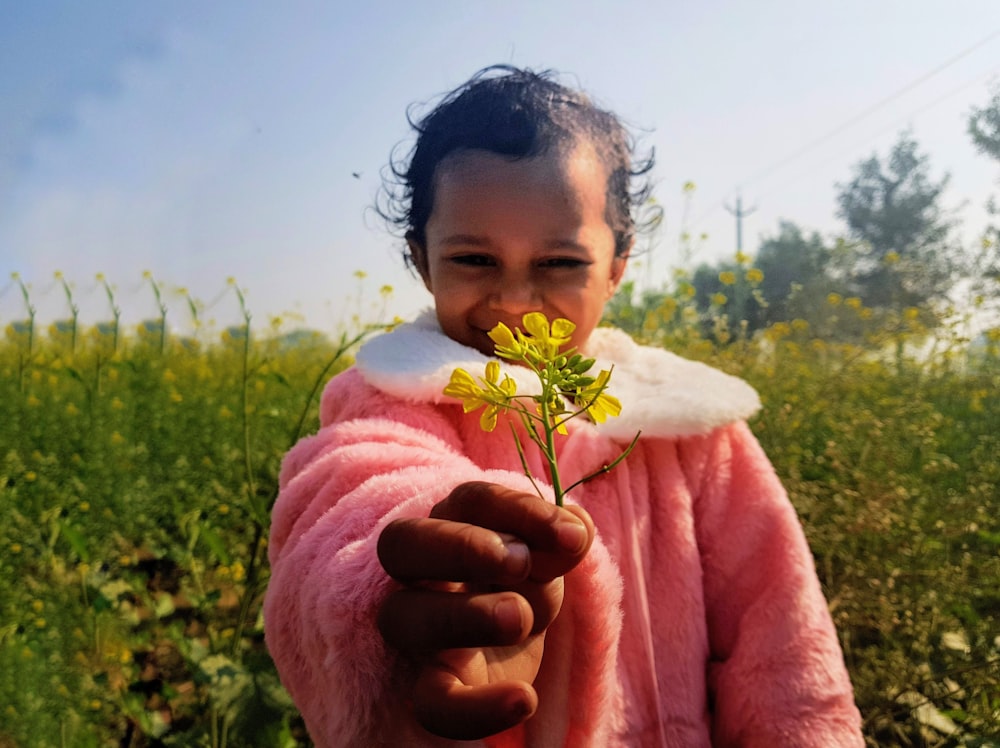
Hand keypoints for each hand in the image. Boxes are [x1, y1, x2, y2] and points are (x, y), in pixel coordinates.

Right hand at [377, 481, 593, 739]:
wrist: (500, 650)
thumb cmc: (516, 585)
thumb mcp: (545, 560)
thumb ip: (559, 543)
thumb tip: (578, 526)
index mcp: (450, 525)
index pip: (468, 501)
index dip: (517, 510)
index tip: (570, 533)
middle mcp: (420, 572)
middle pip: (402, 541)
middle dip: (461, 546)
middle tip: (519, 562)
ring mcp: (418, 630)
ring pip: (405, 617)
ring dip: (466, 614)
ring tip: (520, 618)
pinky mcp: (432, 687)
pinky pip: (431, 703)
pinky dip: (476, 708)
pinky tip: (525, 700)